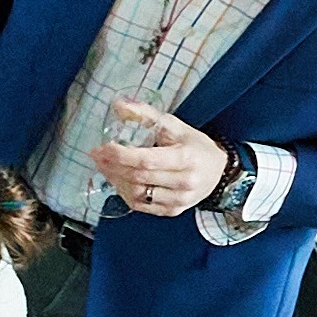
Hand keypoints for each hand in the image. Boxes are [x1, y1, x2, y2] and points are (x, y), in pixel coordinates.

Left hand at [90, 99, 226, 220]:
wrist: (219, 171)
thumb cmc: (195, 146)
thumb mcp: (174, 125)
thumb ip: (146, 115)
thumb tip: (118, 105)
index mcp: (186, 158)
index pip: (147, 160)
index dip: (121, 155)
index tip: (102, 147)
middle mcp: (184, 182)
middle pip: (139, 178)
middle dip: (112, 166)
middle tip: (97, 156)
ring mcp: (179, 200)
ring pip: (138, 194)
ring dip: (116, 181)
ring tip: (105, 167)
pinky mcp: (173, 211)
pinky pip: (142, 206)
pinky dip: (125, 193)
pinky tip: (119, 180)